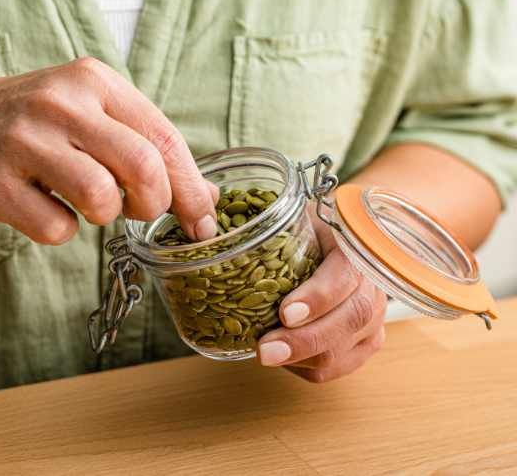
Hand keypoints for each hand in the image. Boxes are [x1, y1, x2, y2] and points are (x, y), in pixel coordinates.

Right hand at [0, 57, 218, 243]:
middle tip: (140, 212)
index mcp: (90, 79)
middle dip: (154, 204)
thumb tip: (207, 197)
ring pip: (100, 199)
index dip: (191, 187)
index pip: (163, 137)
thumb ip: (143, 143)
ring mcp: (22, 142)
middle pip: (142, 167)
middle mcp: (58, 103)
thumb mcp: (86, 112)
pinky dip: (59, 230)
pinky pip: (56, 228)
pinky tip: (44, 208)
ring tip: (87, 205)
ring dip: (104, 217)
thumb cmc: (31, 126)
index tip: (202, 219)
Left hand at [256, 204, 387, 381]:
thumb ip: (262, 224)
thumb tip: (208, 231)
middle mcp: (372, 285)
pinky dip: (305, 366)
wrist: (336, 244)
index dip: (318, 297)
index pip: (345, 276)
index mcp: (354, 248)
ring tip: (265, 354)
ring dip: (300, 358)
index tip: (285, 313)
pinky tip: (282, 358)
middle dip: (303, 340)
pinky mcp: (365, 344)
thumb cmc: (304, 230)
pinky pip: (337, 367)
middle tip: (265, 350)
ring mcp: (374, 319)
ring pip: (342, 350)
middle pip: (348, 320)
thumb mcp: (289, 216)